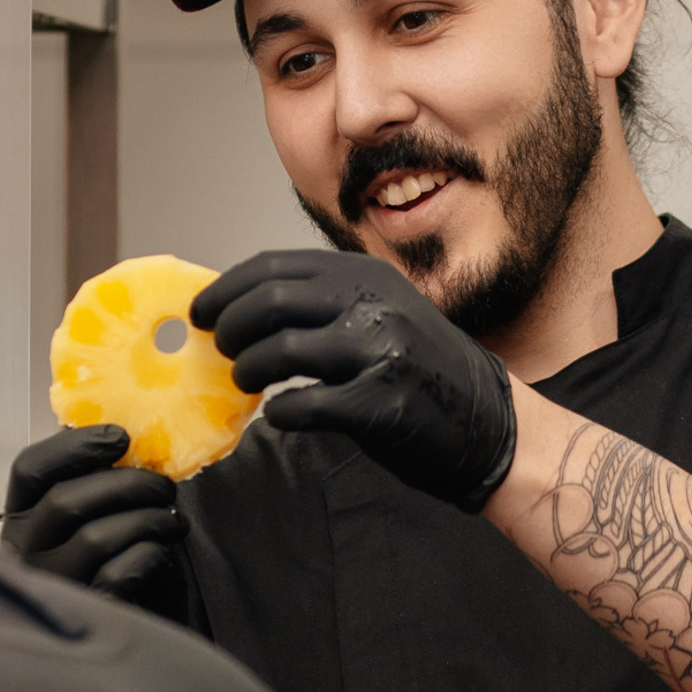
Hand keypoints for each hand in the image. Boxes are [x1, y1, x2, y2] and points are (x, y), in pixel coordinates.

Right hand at [1, 426, 186, 612]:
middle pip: (65, 501)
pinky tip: (161, 555)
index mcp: (24, 518)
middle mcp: (27, 553)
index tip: (120, 437)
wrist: (140, 625)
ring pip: (95, 538)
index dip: (74, 446)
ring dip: (147, 521)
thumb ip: (97, 479)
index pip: (29, 469)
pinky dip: (149, 556)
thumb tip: (122, 434)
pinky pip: (118, 573)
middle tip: (164, 487)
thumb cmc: (119, 562)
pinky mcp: (87, 612)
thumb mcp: (99, 515)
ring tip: (173, 522)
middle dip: (127, 485)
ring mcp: (54, 586)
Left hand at [190, 251, 516, 511]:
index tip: (200, 312)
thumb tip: (243, 306)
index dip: (225, 289)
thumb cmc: (424, 371)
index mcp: (365, 275)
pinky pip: (304, 406)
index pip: (274, 267)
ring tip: (245, 382)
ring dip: (248, 370)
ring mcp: (378, 352)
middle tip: (219, 350)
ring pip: (279, 350)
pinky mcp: (380, 403)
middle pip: (269, 302)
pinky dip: (281, 413)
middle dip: (229, 329)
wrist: (491, 423)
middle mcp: (372, 304)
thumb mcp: (381, 314)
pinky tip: (280, 416)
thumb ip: (324, 304)